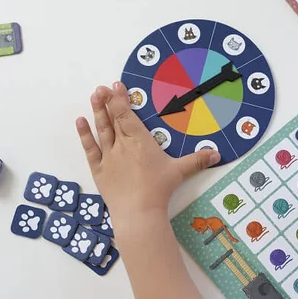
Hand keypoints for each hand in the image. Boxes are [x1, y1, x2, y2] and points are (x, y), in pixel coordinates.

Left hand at [75, 82, 220, 236]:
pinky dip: (85, 135)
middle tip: (102, 87)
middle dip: (107, 101)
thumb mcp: (179, 172)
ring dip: (97, 112)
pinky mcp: (99, 170)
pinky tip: (80, 121)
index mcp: (140, 140)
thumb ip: (197, 160)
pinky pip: (90, 149)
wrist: (138, 213)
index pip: (127, 115)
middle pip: (113, 118)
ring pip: (101, 129)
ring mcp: (108, 156)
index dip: (120, 99)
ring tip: (93, 96)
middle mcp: (122, 144)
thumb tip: (217, 154)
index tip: (116, 85)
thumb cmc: (158, 189)